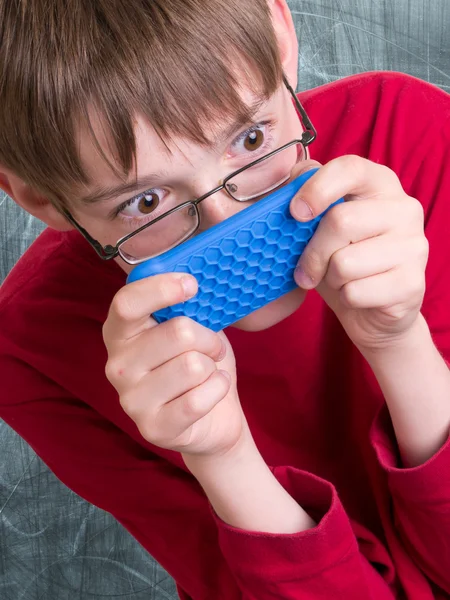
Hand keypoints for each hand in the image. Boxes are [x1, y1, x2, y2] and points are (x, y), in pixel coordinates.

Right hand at [102, 273, 246, 456]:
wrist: (211, 419)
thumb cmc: (197, 363)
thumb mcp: (190, 327)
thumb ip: (184, 307)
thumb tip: (193, 280)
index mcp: (120, 333)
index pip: (127, 303)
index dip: (161, 289)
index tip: (192, 285)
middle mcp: (116, 366)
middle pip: (178, 333)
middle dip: (209, 339)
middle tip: (212, 349)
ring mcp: (131, 400)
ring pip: (194, 366)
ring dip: (213, 368)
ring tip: (207, 374)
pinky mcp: (152, 428)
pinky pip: (199, 399)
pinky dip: (218, 389)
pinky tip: (212, 391)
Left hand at [290, 156, 428, 351]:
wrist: (372, 311)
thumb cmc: (341, 259)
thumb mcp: (318, 225)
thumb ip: (308, 195)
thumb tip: (295, 175)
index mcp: (380, 184)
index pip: (350, 168)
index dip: (317, 188)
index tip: (296, 213)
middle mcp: (404, 209)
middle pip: (340, 221)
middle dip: (313, 253)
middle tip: (306, 270)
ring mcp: (414, 246)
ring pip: (344, 263)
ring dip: (330, 279)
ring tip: (340, 280)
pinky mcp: (412, 284)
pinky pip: (355, 292)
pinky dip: (345, 299)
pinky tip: (357, 296)